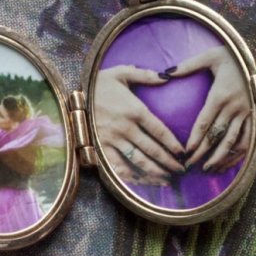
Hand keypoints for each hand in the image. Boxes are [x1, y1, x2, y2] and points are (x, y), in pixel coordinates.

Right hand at [94, 65, 184, 185]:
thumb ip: (145, 75)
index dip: (173, 145)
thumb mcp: (121, 73)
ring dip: (155, 173)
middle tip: (182, 171)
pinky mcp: (100, 149)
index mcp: (134, 110)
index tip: (183, 153)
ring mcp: (112, 140)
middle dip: (169, 162)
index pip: (160, 131)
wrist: (72, 95)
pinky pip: (119, 167)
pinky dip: (133, 177)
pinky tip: (144, 182)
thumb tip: (167, 76)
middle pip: (152, 150)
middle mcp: (125, 128)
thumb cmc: (99, 83)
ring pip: (139, 162)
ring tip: (168, 180)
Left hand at [169, 46, 251, 170]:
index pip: (205, 123)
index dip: (196, 139)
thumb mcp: (209, 56)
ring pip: (233, 142)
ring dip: (221, 158)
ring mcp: (246, 113)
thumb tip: (165, 73)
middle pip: (217, 136)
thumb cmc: (229, 56)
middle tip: (190, 166)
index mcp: (220, 95)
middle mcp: (234, 107)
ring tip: (208, 170)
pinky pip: (248, 139)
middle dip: (203, 154)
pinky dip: (238, 154)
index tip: (186, 152)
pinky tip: (228, 163)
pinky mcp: (254, 116)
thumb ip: (187, 66)